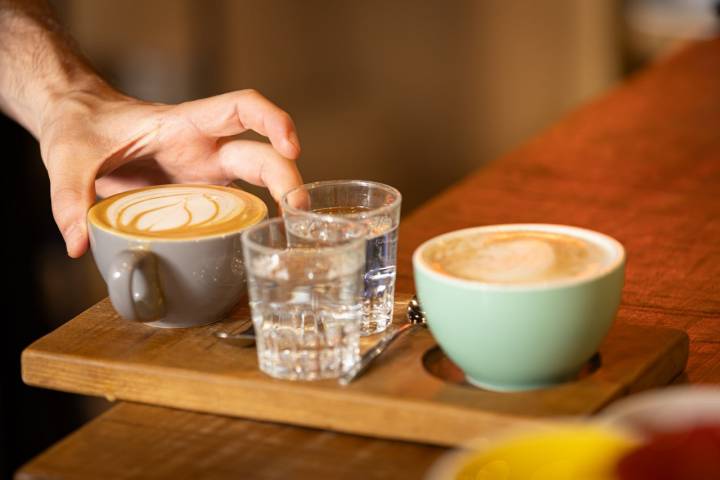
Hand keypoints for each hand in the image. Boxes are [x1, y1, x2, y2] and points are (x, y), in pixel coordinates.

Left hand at [38, 87, 301, 257]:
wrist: (79, 123)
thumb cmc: (82, 127)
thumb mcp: (69, 158)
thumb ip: (71, 198)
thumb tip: (80, 243)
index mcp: (183, 125)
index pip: (241, 109)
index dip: (272, 122)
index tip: (290, 147)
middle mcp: (204, 148)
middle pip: (260, 154)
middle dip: (286, 178)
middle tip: (299, 210)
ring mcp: (205, 173)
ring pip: (257, 181)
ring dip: (280, 202)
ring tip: (291, 233)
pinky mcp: (200, 196)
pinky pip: (236, 206)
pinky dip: (255, 221)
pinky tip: (262, 241)